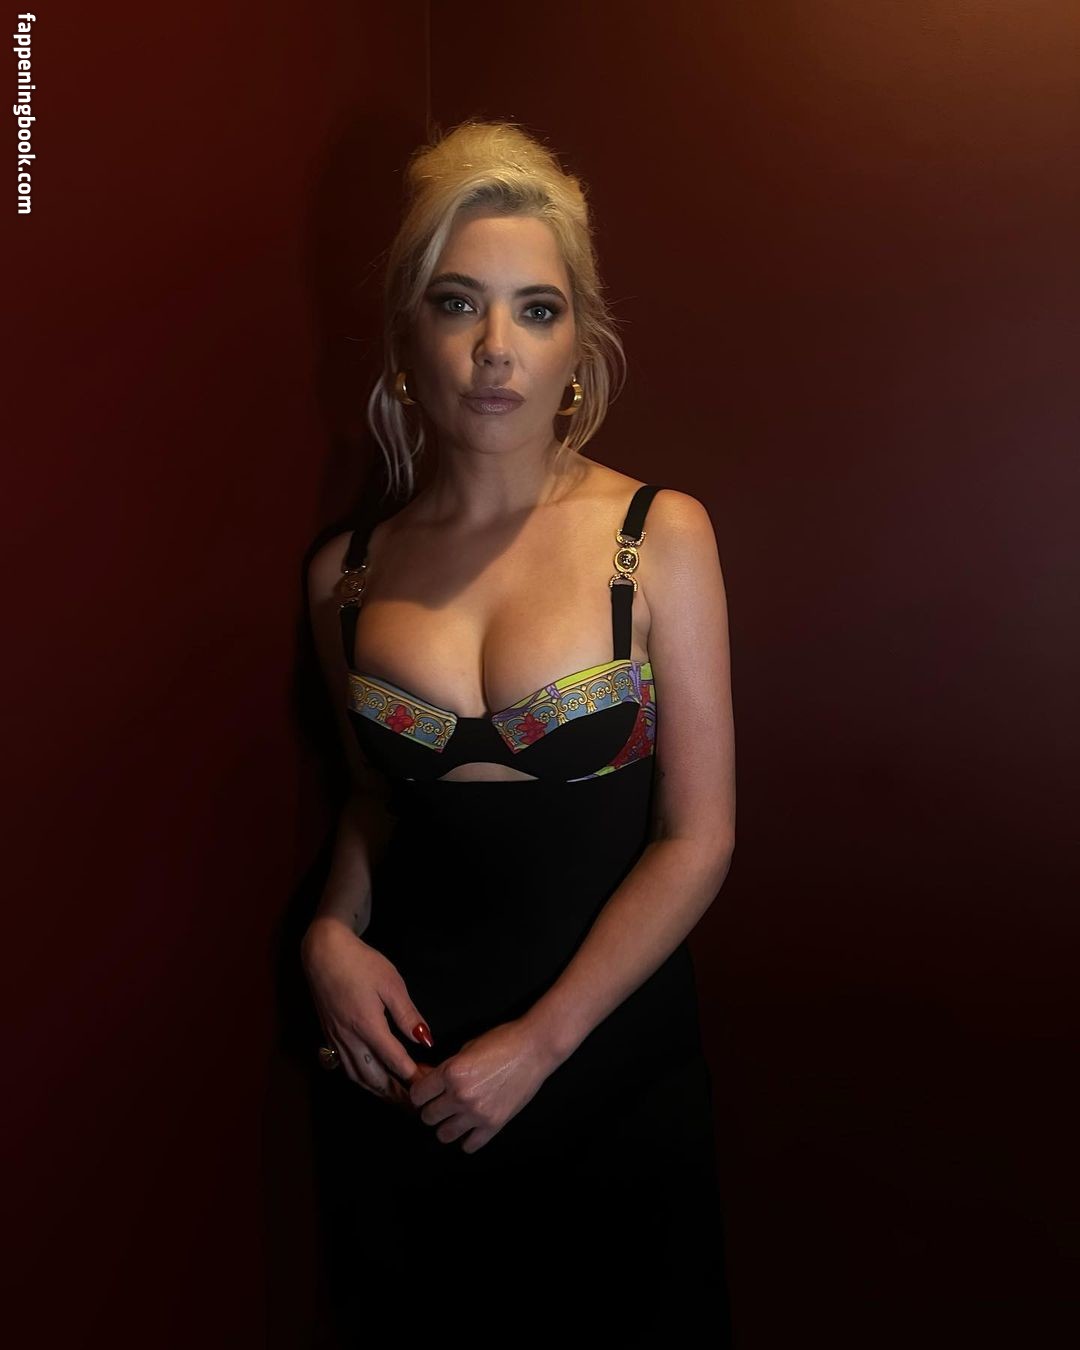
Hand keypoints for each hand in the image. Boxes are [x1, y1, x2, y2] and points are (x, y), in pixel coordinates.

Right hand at [301, 918, 434, 1114]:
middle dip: (397, 1094)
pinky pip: (347, 1068)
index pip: (394, 1062)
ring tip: (398, 1098)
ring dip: (379, 1091)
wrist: (324, 952)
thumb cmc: (361, 963)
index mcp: (367, 1026)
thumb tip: (425, 1040)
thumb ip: (407, 1015)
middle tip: (417, 1104)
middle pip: (374, 1079)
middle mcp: (349, 1039)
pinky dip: (363, 1080)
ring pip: (358, 1077)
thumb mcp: (391, 984)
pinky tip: (372, 1080)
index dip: (413, 1077)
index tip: (431, 1086)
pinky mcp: (329, 1035)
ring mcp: (336, 1039)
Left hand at [408, 1019, 556, 1153]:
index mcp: (451, 1072)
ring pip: (443, 1135)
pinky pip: (469, 1145)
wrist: (535, 1048)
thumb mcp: (466, 1048)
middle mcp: (461, 1095)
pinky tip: (471, 1126)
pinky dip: (467, 1138)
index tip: (426, 1091)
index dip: (420, 1092)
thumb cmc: (502, 1041)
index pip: (417, 1095)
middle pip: (428, 1117)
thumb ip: (443, 1068)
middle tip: (441, 1101)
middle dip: (432, 1108)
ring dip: (446, 1125)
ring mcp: (477, 1113)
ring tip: (455, 1115)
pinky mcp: (494, 1125)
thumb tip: (422, 1077)